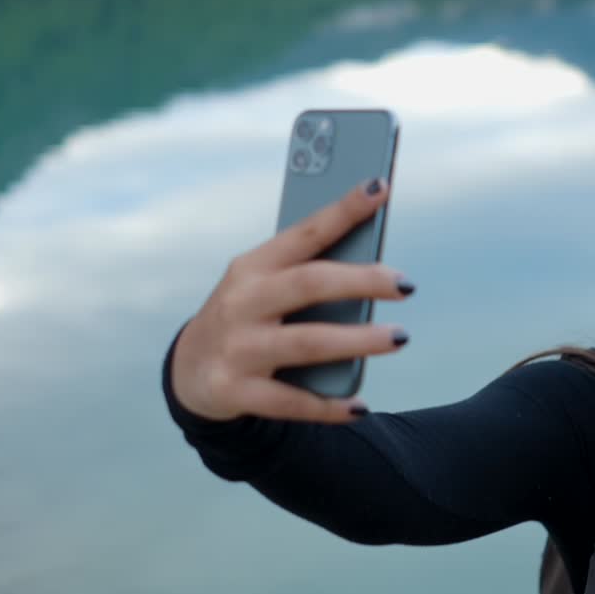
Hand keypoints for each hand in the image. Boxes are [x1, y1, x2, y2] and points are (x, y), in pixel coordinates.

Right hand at [170, 177, 412, 423]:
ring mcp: (238, 348)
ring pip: (307, 343)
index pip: (305, 232)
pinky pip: (290, 401)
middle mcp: (242, 302)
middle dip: (361, 280)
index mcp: (253, 266)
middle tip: (405, 284)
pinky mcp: (237, 390)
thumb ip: (304, 274)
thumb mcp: (262, 286)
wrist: (189, 370)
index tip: (380, 188)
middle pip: (309, 284)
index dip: (343, 210)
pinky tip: (359, 405)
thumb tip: (371, 265)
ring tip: (397, 336)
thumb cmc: (246, 316)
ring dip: (357, 340)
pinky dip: (328, 405)